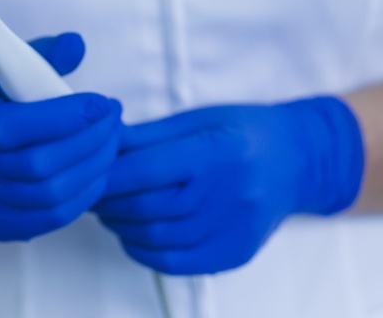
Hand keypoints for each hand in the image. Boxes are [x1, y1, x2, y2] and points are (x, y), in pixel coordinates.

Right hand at [0, 33, 122, 240]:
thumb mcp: (0, 71)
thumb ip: (41, 55)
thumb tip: (77, 44)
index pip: (16, 126)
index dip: (66, 116)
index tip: (102, 103)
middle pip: (40, 165)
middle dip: (90, 141)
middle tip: (114, 120)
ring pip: (51, 195)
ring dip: (94, 168)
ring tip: (112, 143)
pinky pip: (52, 218)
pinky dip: (84, 195)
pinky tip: (98, 171)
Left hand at [94, 97, 363, 273]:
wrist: (296, 161)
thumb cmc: (244, 132)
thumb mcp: (198, 119)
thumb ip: (149, 136)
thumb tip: (103, 143)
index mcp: (217, 151)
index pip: (146, 170)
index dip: (108, 175)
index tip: (87, 172)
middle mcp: (228, 194)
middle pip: (146, 207)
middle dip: (107, 202)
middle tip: (92, 192)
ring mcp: (234, 229)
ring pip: (155, 238)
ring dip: (121, 226)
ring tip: (110, 210)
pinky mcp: (234, 253)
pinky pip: (175, 263)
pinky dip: (144, 251)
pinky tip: (134, 234)